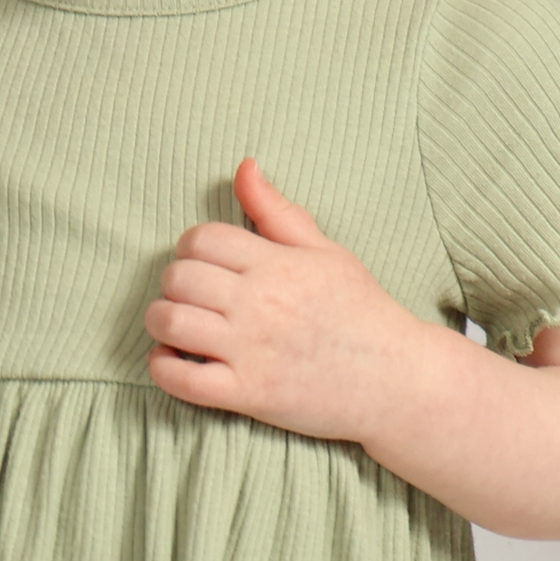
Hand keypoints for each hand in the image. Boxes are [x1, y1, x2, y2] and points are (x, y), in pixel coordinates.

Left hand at [144, 156, 431, 443]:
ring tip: (177, 327)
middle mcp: (259, 304)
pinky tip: (172, 361)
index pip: (201, 238)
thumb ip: (278, 212)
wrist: (398, 380)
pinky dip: (163, 369)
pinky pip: (181, 380)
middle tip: (190, 296)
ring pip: (170, 323)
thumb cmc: (362, 312)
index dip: (190, 247)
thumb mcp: (327, 251)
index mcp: (277, 264)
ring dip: (162, 323)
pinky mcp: (249, 394)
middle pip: (178, 277)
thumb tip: (244, 166)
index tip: (203, 264)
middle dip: (174, 284)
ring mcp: (252, 350)